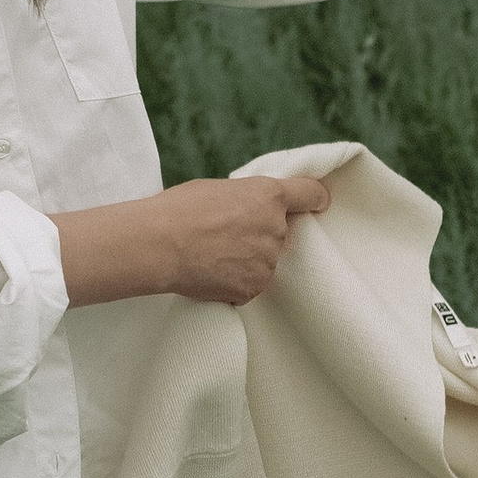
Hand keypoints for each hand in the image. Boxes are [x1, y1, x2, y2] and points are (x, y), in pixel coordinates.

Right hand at [55, 172, 331, 309]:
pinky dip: (235, 280)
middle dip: (264, 233)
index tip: (318, 204)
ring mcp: (267, 261)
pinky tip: (211, 272)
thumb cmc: (180, 210)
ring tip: (213, 254)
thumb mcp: (219, 190)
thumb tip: (250, 212)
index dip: (315, 198)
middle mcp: (276, 228)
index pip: (310, 194)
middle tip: (229, 233)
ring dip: (249, 259)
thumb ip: (247, 200)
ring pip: (266, 260)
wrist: (159, 245)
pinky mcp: (254, 288)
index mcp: (269, 196)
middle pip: (283, 232)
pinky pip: (251, 284)